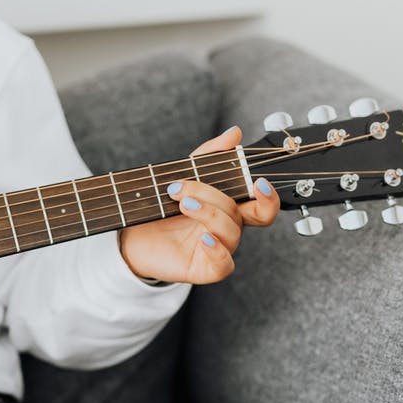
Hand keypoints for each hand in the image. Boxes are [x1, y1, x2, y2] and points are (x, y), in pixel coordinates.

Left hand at [117, 126, 279, 284]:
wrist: (133, 236)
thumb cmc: (162, 207)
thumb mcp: (184, 175)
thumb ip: (209, 155)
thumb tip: (234, 134)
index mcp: (229, 207)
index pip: (262, 205)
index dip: (269, 196)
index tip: (258, 182)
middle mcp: (227, 228)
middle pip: (245, 213)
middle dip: (216, 196)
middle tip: (183, 188)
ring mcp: (219, 249)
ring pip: (232, 232)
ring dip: (209, 213)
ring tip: (182, 203)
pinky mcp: (206, 268)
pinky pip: (224, 264)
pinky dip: (217, 250)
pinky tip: (203, 239)